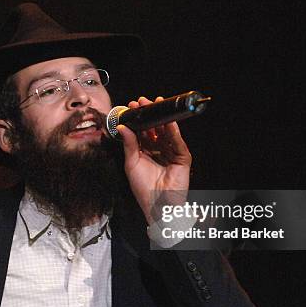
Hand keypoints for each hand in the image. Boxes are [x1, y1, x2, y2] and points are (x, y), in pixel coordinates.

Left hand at [117, 96, 191, 224]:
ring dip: (162, 119)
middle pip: (155, 128)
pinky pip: (177, 143)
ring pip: (167, 132)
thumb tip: (122, 127)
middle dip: (150, 114)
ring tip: (155, 105)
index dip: (139, 119)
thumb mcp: (132, 163)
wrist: (156, 205)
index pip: (143, 131)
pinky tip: (168, 122)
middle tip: (143, 101)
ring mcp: (171, 153)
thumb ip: (129, 144)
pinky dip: (173, 132)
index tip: (132, 106)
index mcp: (146, 151)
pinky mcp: (182, 158)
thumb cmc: (143, 188)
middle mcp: (159, 150)